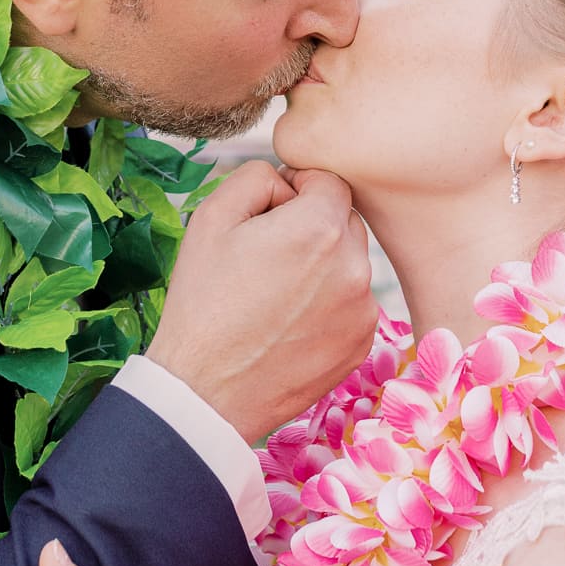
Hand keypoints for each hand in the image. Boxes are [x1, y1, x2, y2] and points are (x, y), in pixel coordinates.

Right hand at [147, 161, 376, 442]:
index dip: (296, 189)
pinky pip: (353, 303)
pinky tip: (290, 321)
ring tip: (276, 294)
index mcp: (320, 228)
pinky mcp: (361, 343)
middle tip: (266, 257)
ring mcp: (362, 310)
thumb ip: (258, 175)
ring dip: (323, 265)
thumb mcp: (212, 217)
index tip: (269, 215)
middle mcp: (354, 267)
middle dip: (312, 226)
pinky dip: (329, 304)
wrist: (205, 390)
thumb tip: (289, 181)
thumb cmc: (202, 301)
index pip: (329, 181)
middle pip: (344, 221)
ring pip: (350, 263)